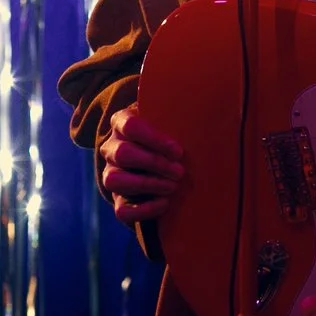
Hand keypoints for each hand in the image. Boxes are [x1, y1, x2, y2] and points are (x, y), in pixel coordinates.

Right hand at [98, 104, 184, 226]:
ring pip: (115, 181)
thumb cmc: (166, 130)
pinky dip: (143, 210)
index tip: (178, 150)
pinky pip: (120, 210)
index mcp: (121, 121)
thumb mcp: (167, 115)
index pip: (131, 126)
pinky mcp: (116, 198)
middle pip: (124, 154)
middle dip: (155, 164)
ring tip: (172, 187)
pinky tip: (164, 204)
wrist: (154, 152)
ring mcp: (110, 173)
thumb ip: (176, 111)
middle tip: (180, 171)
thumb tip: (204, 105)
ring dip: (147, 185)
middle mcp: (111, 147)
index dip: (155, 139)